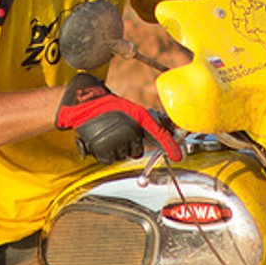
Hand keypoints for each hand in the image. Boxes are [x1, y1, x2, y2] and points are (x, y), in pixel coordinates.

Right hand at [54, 73, 181, 164]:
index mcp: (139, 119)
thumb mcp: (131, 112)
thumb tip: (158, 139)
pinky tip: (100, 141)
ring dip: (115, 150)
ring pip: (122, 156)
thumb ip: (143, 126)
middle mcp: (131, 130)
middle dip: (129, 146)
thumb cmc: (109, 108)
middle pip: (136, 151)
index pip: (159, 134)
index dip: (170, 146)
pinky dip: (104, 154)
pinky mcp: (104, 147)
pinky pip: (109, 159)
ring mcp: (117, 139)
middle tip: (119, 135)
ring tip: (108, 135)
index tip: (178, 156)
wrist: (87, 104)